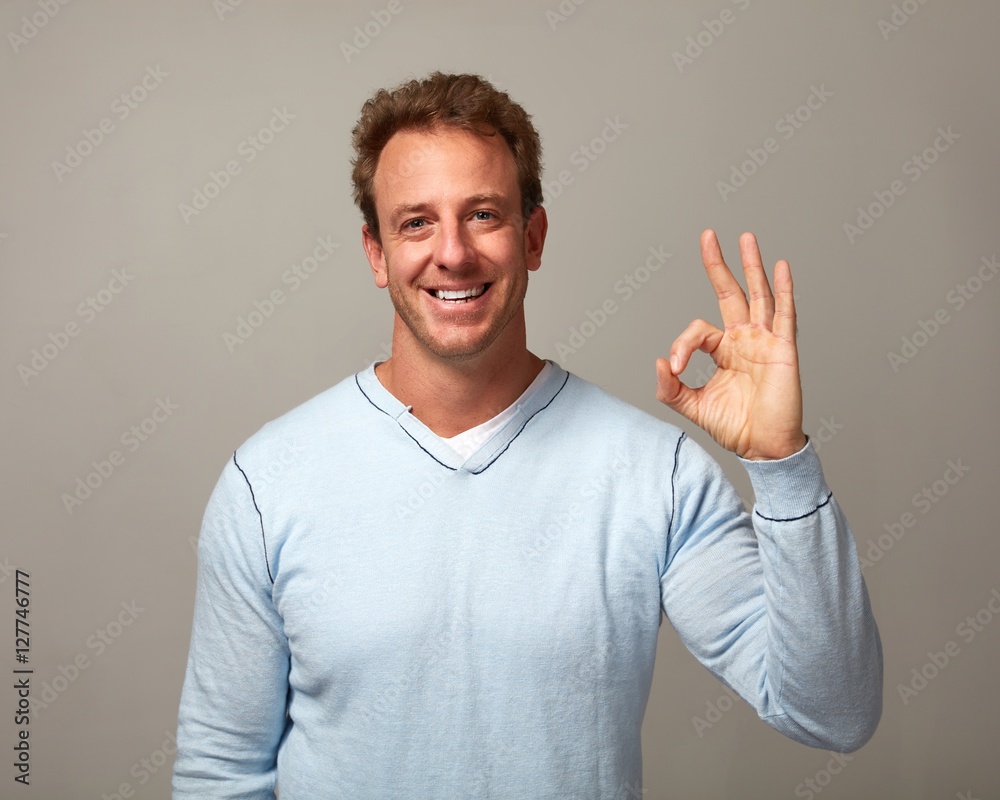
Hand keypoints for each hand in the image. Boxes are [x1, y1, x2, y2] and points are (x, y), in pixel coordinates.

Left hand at [655, 230, 806, 460]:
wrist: (763, 447)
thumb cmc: (734, 426)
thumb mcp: (692, 406)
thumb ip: (670, 388)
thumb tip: (657, 362)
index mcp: (724, 351)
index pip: (698, 330)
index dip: (681, 344)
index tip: (674, 367)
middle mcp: (745, 340)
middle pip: (730, 293)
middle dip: (718, 265)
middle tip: (708, 235)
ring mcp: (765, 341)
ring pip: (758, 295)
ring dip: (752, 265)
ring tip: (745, 237)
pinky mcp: (783, 350)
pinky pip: (784, 315)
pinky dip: (783, 290)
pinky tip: (780, 266)